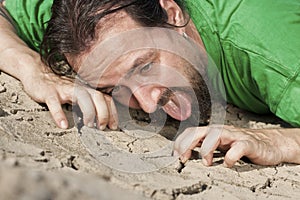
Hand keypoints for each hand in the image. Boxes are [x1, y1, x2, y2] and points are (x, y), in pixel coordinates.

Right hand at [21, 62, 117, 129]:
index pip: (106, 99)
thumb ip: (89, 104)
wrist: (38, 74)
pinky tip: (63, 125)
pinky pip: (55, 103)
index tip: (113, 126)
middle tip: (102, 127)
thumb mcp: (78, 95)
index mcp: (87, 90)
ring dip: (88, 112)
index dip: (112, 112)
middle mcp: (79, 88)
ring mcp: (65, 89)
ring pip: (82, 97)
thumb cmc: (60, 89)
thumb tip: (102, 121)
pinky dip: (59, 114)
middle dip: (103, 113)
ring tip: (89, 125)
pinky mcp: (49, 92)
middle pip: (98, 97)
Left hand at [173, 125, 299, 166]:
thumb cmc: (240, 145)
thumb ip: (204, 146)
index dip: (180, 142)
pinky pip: (238, 147)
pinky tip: (227, 164)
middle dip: (187, 144)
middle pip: (199, 131)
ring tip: (206, 163)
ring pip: (216, 135)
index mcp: (212, 132)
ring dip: (207, 149)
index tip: (175, 156)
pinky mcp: (249, 143)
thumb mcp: (219, 145)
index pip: (191, 132)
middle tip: (184, 159)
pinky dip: (230, 157)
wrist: (269, 144)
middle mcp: (221, 131)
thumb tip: (184, 154)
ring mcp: (235, 136)